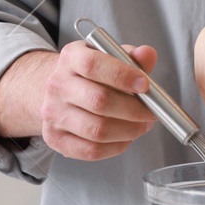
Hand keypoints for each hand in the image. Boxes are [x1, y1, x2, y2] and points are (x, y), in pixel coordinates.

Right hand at [37, 40, 158, 160]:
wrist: (61, 91)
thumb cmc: (91, 74)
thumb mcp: (109, 56)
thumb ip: (131, 56)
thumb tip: (147, 54)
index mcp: (71, 58)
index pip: (93, 65)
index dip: (122, 76)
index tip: (145, 85)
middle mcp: (58, 85)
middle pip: (99, 101)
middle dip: (133, 109)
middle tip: (151, 112)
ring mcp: (54, 114)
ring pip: (97, 130)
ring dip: (128, 130)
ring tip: (142, 125)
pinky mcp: (55, 139)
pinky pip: (91, 150)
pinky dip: (116, 146)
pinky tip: (125, 137)